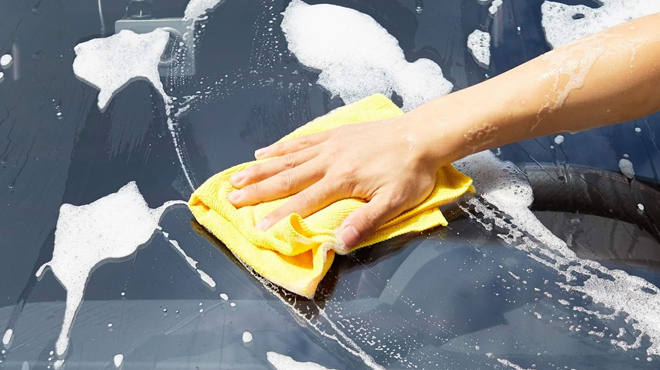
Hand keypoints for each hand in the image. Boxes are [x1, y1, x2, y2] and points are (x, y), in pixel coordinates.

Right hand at [227, 115, 449, 248]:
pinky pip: (301, 140)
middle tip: (231, 196)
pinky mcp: (334, 134)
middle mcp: (329, 160)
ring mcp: (329, 144)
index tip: (257, 226)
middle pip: (286, 177)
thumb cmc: (410, 172)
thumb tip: (339, 243)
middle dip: (257, 189)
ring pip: (287, 157)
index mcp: (342, 180)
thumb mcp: (395, 203)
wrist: (421, 135)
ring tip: (237, 176)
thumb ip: (365, 222)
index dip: (280, 216)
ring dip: (260, 168)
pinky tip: (264, 151)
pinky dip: (280, 147)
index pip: (304, 201)